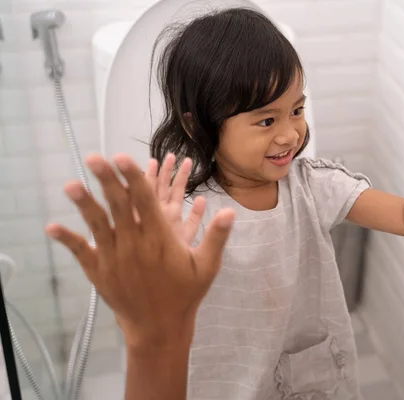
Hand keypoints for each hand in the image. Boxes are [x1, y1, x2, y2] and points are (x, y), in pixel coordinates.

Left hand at [46, 153, 234, 348]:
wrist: (159, 328)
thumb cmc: (185, 293)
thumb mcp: (207, 266)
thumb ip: (216, 237)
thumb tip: (230, 211)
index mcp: (161, 240)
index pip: (146, 201)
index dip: (133, 178)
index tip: (123, 157)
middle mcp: (135, 245)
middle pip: (119, 206)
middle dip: (107, 180)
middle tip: (94, 158)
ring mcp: (115, 259)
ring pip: (98, 225)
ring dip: (84, 204)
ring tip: (70, 185)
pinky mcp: (100, 272)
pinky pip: (82, 253)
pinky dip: (67, 240)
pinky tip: (51, 227)